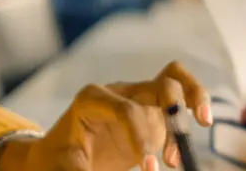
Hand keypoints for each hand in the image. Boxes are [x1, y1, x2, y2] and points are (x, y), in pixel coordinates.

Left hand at [3, 62, 213, 169]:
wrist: (55, 157)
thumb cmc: (57, 161)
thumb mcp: (65, 169)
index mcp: (92, 99)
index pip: (127, 109)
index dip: (142, 140)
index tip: (150, 170)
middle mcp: (118, 92)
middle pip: (163, 82)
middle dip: (178, 111)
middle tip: (183, 145)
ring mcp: (136, 98)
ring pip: (176, 84)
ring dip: (191, 108)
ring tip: (185, 148)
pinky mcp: (150, 111)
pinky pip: (179, 101)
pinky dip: (190, 113)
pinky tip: (183, 146)